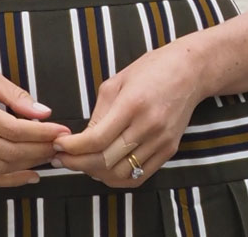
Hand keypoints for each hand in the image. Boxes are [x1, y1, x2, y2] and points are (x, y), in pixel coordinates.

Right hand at [0, 56, 69, 187]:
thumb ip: (12, 93)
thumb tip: (43, 111)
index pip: (14, 128)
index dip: (42, 133)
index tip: (62, 130)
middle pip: (9, 152)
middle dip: (40, 150)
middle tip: (60, 144)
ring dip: (29, 166)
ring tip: (49, 156)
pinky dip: (10, 180)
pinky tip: (29, 174)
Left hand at [51, 40, 202, 186]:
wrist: (189, 71)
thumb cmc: (150, 69)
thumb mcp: (117, 82)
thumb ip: (99, 113)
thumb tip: (82, 139)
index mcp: (131, 105)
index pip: (96, 140)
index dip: (72, 147)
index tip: (58, 145)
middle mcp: (148, 126)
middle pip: (106, 160)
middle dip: (77, 163)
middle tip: (61, 158)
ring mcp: (161, 141)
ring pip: (120, 173)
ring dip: (95, 173)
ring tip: (80, 163)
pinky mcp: (169, 151)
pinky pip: (139, 176)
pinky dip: (117, 178)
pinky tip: (103, 170)